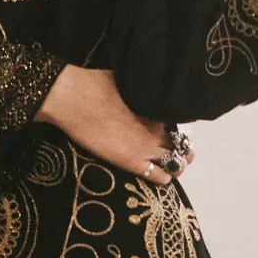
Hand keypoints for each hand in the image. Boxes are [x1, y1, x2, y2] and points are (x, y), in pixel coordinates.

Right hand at [36, 65, 196, 183]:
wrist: (75, 99)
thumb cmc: (95, 84)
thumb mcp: (128, 81)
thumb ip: (142, 90)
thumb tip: (144, 88)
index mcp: (157, 108)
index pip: (180, 122)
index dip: (178, 128)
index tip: (173, 129)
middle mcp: (157, 127)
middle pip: (181, 143)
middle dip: (182, 147)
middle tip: (176, 149)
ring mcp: (147, 146)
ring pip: (176, 161)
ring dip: (176, 163)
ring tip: (170, 164)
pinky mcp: (133, 162)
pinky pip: (159, 175)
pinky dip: (165, 177)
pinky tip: (163, 176)